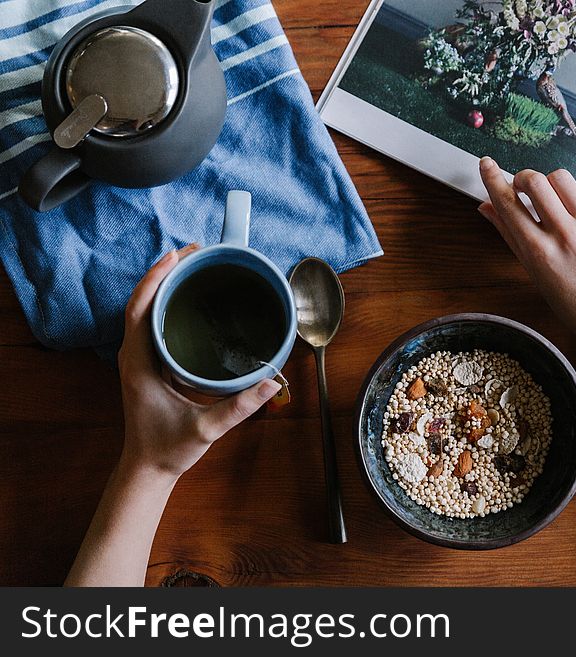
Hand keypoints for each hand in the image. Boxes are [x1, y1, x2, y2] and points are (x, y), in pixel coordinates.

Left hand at [116, 244, 280, 479]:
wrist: (147, 469)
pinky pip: (153, 323)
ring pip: (145, 310)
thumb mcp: (206, 428)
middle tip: (195, 251)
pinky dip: (167, 303)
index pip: (139, 310)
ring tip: (193, 265)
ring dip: (165, 284)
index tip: (177, 256)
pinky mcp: (148, 364)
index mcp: (139, 364)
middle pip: (142, 301)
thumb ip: (239, 406)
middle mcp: (134, 355)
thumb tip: (272, 382)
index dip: (155, 279)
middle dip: (165, 272)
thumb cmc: (168, 449)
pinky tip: (189, 298)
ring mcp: (139, 359)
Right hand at [478, 158, 575, 379]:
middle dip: (523, 179)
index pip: (507, 203)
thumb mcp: (534, 273)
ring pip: (561, 177)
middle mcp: (564, 235)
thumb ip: (509, 235)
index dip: (492, 178)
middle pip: (534, 180)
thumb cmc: (572, 302)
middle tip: (525, 189)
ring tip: (556, 201)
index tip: (486, 164)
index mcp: (538, 252)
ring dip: (552, 184)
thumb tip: (486, 207)